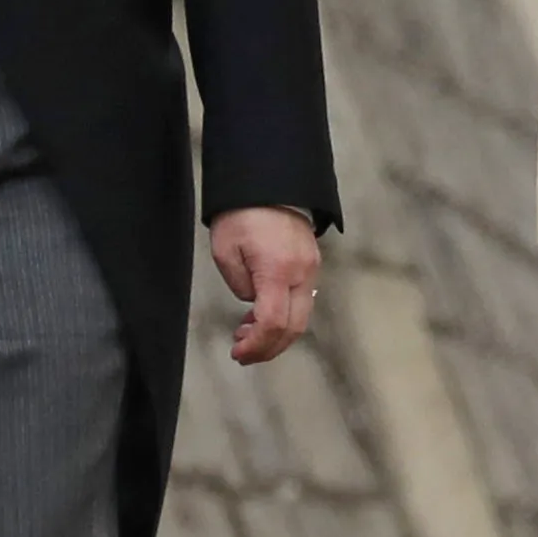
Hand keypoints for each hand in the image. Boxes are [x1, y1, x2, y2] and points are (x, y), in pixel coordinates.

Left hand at [210, 207, 321, 364]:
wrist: (270, 182)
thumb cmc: (242, 212)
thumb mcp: (225, 250)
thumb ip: (239, 284)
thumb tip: (252, 302)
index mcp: (277, 270)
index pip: (273, 323)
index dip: (256, 345)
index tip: (238, 353)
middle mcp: (302, 273)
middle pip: (294, 328)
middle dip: (268, 348)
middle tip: (243, 354)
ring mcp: (311, 269)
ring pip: (302, 317)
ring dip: (276, 334)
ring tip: (247, 335)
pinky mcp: (312, 263)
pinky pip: (302, 300)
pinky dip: (284, 316)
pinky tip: (261, 315)